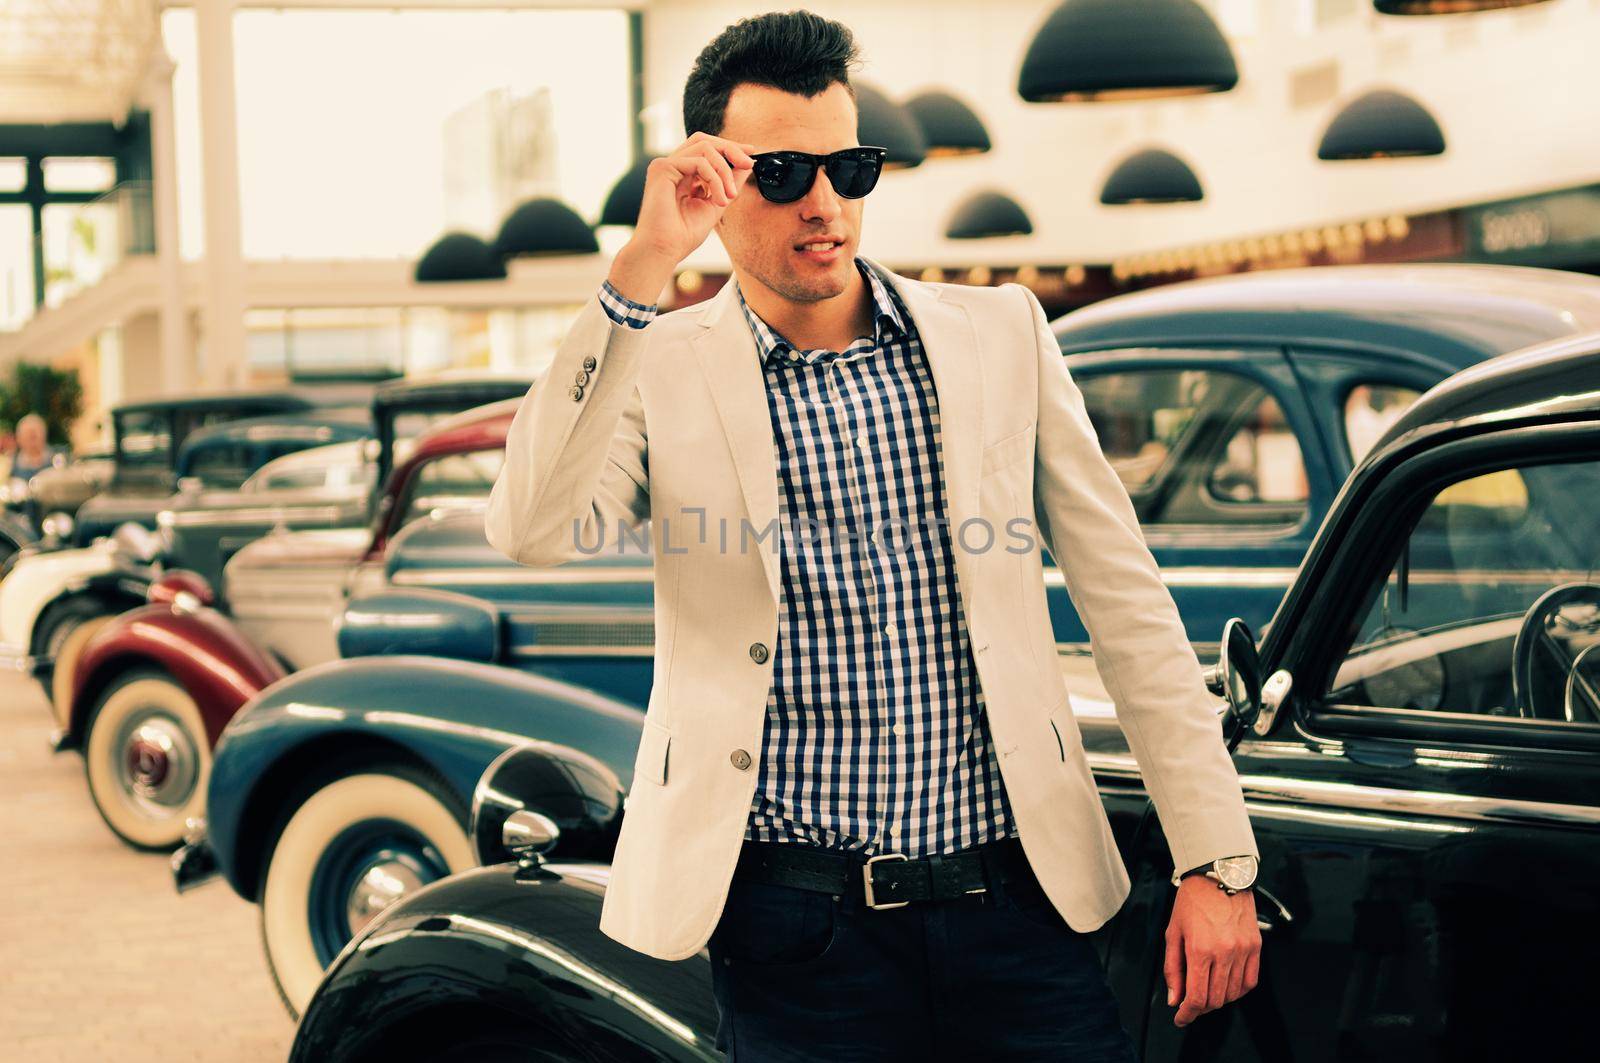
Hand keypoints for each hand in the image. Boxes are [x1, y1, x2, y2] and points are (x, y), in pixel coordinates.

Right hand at [609, 133, 756, 302]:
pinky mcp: (662, 167)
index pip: (706, 149)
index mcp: (681, 174)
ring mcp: (665, 165)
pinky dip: (715, 179)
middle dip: (730, 149)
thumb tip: (747, 162)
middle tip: (748, 163)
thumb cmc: (683, 235)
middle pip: (704, 140)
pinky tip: (719, 199)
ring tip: (730, 196)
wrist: (664, 250)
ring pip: (704, 148)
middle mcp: (672, 166)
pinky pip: (699, 162)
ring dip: (725, 171)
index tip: (751, 155)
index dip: (729, 148)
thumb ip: (729, 183)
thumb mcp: (716, 204)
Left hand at [1163, 875, 1260, 1026]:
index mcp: (1200, 950)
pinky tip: (1226, 985)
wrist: (1219, 876)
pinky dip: (1237, 990)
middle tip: (1190, 1004)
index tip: (1181, 1018)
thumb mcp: (1173, 933)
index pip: (1197, 997)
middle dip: (1200, 1008)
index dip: (1187, 1014)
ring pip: (1233, 994)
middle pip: (1216, 1000)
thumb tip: (1174, 999)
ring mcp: (1243, 951)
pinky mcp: (1255, 947)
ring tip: (1207, 991)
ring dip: (1219, 1000)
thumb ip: (1173, 969)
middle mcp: (1224, 953)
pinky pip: (1250, 981)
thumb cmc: (1193, 902)